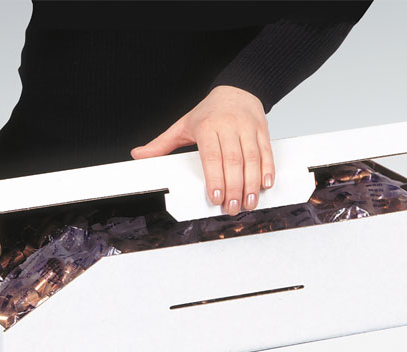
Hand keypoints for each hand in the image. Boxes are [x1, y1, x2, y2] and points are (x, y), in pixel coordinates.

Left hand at [130, 85, 274, 215]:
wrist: (238, 88)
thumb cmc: (208, 112)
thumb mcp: (183, 125)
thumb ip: (161, 143)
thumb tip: (138, 155)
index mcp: (207, 126)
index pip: (212, 156)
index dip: (215, 179)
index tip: (215, 198)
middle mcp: (229, 126)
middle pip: (233, 160)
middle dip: (234, 188)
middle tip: (232, 208)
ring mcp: (248, 127)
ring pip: (252, 158)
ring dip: (252, 183)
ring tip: (249, 202)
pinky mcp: (262, 130)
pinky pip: (267, 152)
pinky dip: (267, 170)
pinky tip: (265, 185)